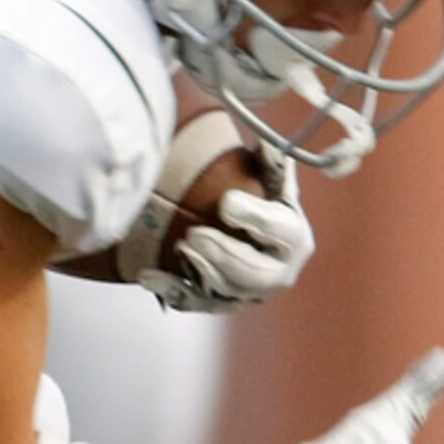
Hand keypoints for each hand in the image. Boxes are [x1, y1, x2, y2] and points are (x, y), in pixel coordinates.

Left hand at [140, 149, 315, 312]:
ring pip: (226, 292)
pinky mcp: (222, 304)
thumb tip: (268, 140)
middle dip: (223, 255)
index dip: (253, 217)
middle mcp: (278, 274)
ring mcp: (249, 294)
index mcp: (294, 238)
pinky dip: (171, 290)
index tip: (225, 202)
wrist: (252, 237)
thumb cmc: (261, 200)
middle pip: (254, 274)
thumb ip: (271, 163)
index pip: (279, 230)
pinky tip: (149, 276)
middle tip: (194, 234)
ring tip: (180, 246)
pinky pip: (195, 303)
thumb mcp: (271, 180)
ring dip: (200, 270)